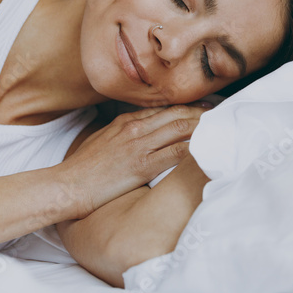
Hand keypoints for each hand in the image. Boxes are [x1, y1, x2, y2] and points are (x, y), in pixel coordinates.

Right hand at [56, 102, 212, 217]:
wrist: (69, 185)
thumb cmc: (81, 168)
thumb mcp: (100, 141)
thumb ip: (119, 133)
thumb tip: (133, 134)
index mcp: (125, 121)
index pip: (163, 109)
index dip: (187, 108)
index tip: (203, 110)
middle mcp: (135, 128)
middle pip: (178, 114)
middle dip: (202, 113)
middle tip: (222, 115)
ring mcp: (140, 145)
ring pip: (182, 129)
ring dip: (205, 128)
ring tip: (223, 129)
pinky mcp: (143, 165)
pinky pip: (178, 153)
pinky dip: (197, 150)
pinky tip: (210, 151)